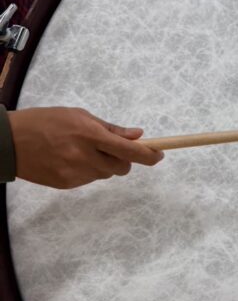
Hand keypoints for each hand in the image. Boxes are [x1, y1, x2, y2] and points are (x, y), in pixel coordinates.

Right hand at [8, 107, 163, 188]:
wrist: (10, 142)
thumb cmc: (45, 121)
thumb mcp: (78, 115)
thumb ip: (110, 128)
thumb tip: (138, 135)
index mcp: (89, 134)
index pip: (129, 151)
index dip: (149, 155)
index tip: (160, 155)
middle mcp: (84, 156)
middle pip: (122, 167)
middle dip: (124, 160)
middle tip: (113, 149)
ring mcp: (75, 173)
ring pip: (106, 174)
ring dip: (105, 165)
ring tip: (83, 151)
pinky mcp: (67, 184)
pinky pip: (89, 180)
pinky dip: (88, 171)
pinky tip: (70, 160)